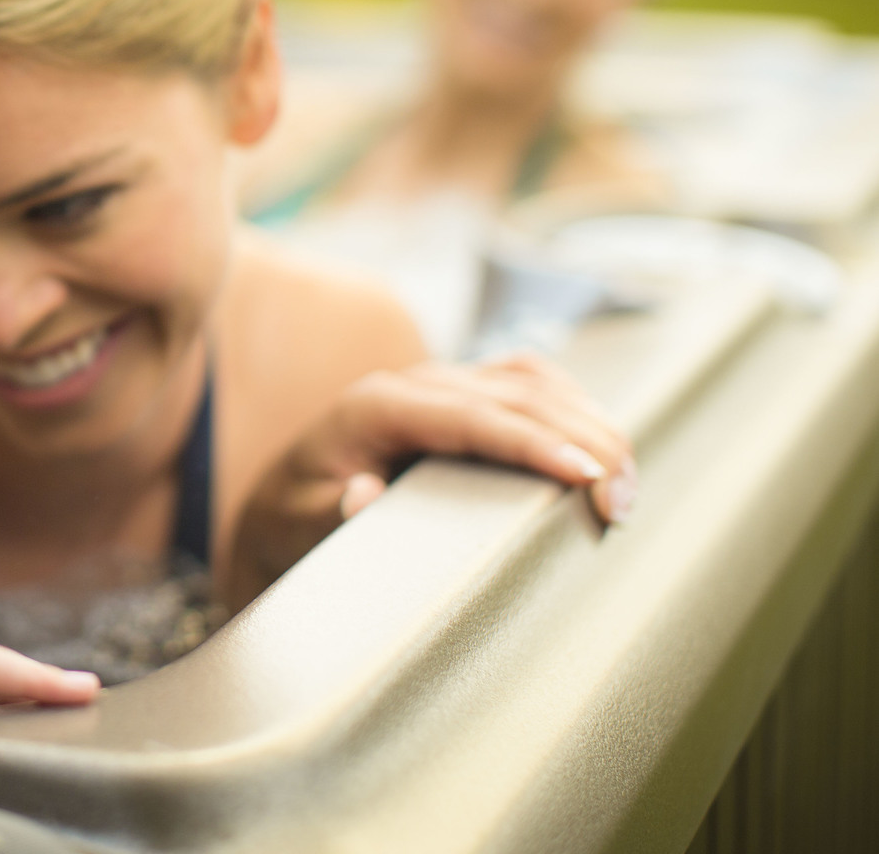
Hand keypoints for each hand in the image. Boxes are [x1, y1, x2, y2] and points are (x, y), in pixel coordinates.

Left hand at [229, 353, 635, 605]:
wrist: (282, 507)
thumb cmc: (292, 519)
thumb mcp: (296, 524)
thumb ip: (324, 513)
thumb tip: (363, 496)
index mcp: (374, 406)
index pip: (469, 414)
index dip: (531, 441)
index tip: (585, 476)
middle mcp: (413, 384)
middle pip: (514, 393)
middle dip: (580, 439)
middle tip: (622, 503)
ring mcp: (442, 385)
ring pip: (532, 382)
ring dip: (589, 424)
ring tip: (625, 488)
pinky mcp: (464, 399)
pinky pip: (530, 387)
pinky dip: (575, 412)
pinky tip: (604, 453)